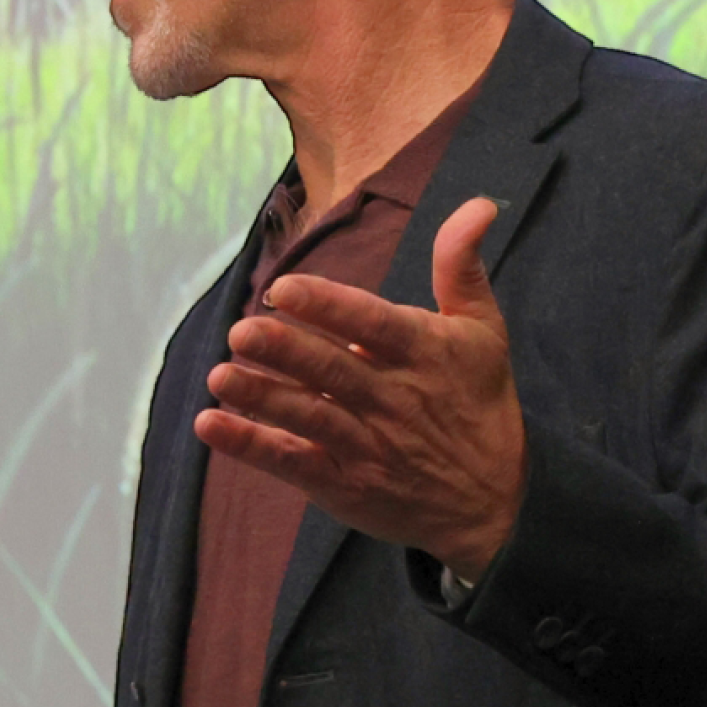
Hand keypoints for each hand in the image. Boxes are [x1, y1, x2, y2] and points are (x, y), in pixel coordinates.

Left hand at [199, 196, 525, 581]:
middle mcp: (394, 400)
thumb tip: (477, 203)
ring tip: (219, 376)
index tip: (284, 289)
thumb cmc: (480, 403)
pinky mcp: (345, 486)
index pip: (372, 325)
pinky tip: (213, 425)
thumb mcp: (484, 331)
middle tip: (241, 330)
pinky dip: (252, 446)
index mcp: (424, 354)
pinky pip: (293, 462)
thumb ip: (461, 266)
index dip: (328, 307)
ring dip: (261, 397)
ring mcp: (368, 447)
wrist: (494, 503)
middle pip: (333, 372)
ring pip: (309, 417)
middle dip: (285, 351)